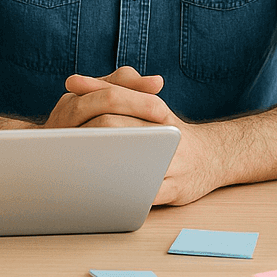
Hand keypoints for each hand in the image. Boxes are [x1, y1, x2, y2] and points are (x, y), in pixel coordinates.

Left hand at [46, 67, 224, 205]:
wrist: (216, 156)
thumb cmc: (171, 131)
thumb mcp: (149, 105)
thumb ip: (115, 89)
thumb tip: (73, 81)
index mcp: (157, 111)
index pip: (120, 98)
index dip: (91, 95)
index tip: (67, 95)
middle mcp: (168, 134)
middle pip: (119, 128)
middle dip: (88, 134)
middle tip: (61, 140)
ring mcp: (174, 164)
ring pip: (133, 163)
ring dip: (102, 164)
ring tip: (74, 165)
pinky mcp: (176, 191)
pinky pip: (145, 195)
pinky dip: (122, 193)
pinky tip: (99, 194)